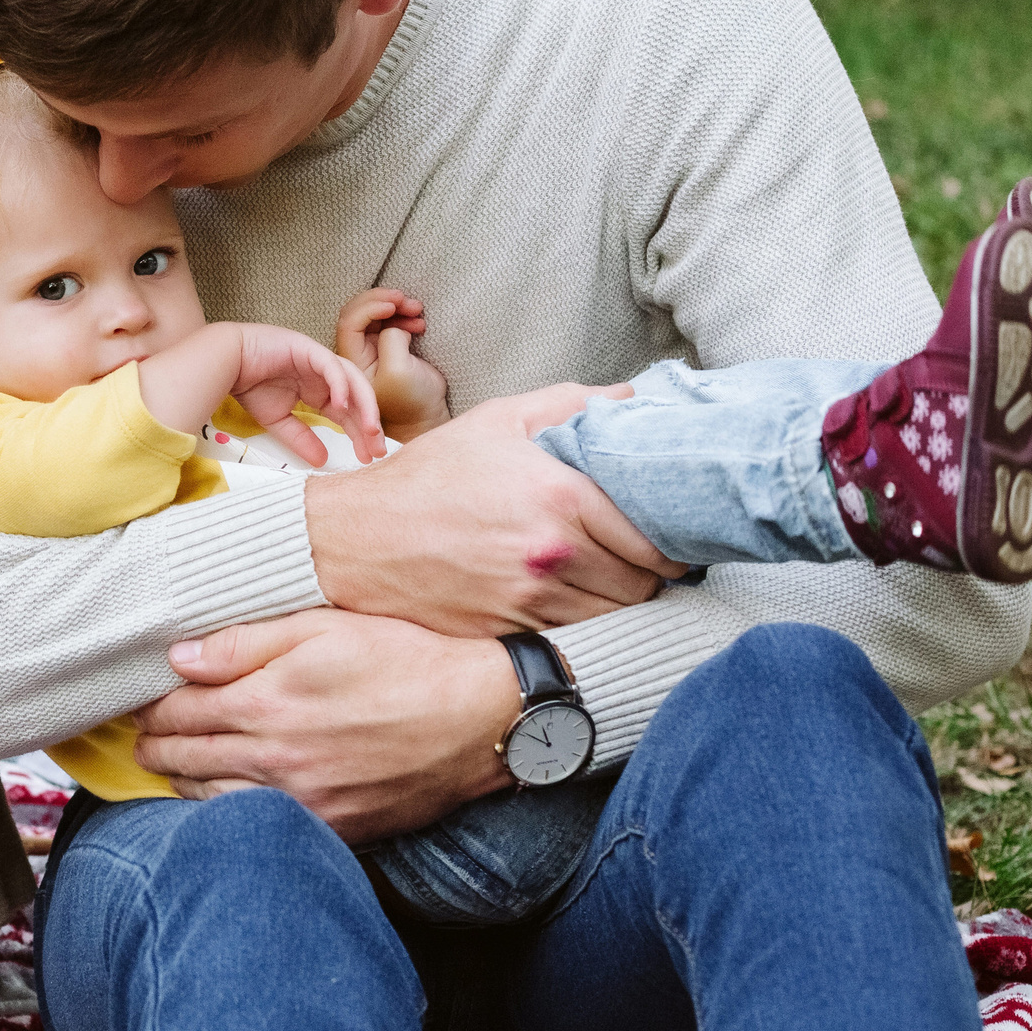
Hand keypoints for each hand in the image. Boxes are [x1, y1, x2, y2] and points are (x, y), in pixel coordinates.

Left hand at [132, 610, 519, 841]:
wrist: (480, 718)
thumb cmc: (405, 660)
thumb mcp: (322, 628)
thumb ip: (243, 645)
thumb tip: (177, 659)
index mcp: (266, 703)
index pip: (177, 710)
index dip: (151, 705)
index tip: (139, 700)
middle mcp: (275, 758)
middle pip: (184, 757)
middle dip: (154, 743)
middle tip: (142, 734)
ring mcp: (302, 799)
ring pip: (210, 797)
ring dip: (181, 779)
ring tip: (170, 763)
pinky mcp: (331, 828)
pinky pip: (256, 823)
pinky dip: (226, 810)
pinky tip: (221, 795)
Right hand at [305, 383, 682, 639]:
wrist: (357, 540)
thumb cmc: (426, 478)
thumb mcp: (496, 422)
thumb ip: (571, 404)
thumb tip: (631, 397)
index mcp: (558, 497)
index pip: (656, 536)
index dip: (673, 539)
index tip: (672, 533)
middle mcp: (553, 554)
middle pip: (644, 581)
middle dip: (652, 569)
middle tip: (646, 553)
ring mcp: (532, 599)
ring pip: (614, 613)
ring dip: (620, 597)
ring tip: (609, 573)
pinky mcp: (512, 629)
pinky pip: (574, 633)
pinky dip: (582, 618)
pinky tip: (569, 594)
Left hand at [333, 288, 447, 437]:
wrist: (427, 417)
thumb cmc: (412, 400)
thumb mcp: (399, 371)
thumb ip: (390, 342)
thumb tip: (392, 326)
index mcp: (352, 360)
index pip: (350, 323)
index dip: (369, 308)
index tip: (392, 306)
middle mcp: (357, 351)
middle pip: (359, 312)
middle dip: (382, 301)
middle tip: (405, 299)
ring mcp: (372, 348)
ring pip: (375, 314)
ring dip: (396, 306)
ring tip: (417, 309)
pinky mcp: (387, 346)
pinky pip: (389, 321)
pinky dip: (403, 316)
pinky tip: (419, 322)